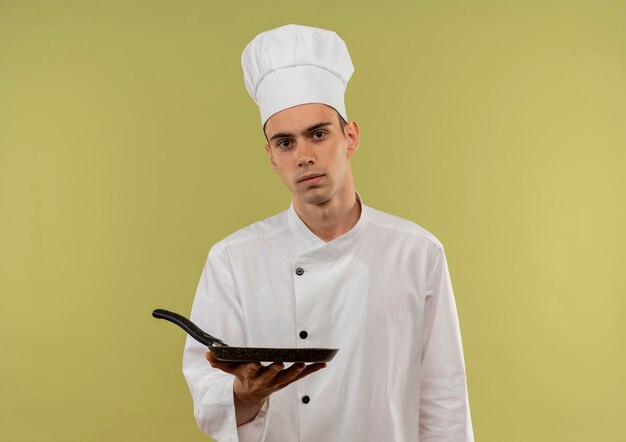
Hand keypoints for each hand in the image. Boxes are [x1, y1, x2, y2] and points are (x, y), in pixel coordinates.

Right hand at [205, 351, 326, 425]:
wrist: (252, 395)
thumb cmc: (243, 376)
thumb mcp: (230, 370)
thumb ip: (219, 362)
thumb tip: (208, 353)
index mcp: (251, 375)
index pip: (252, 370)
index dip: (254, 367)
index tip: (256, 362)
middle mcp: (265, 380)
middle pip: (271, 375)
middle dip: (276, 369)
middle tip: (282, 363)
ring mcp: (278, 382)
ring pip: (289, 377)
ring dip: (298, 371)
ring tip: (307, 363)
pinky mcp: (288, 381)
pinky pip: (302, 376)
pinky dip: (312, 370)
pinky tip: (322, 364)